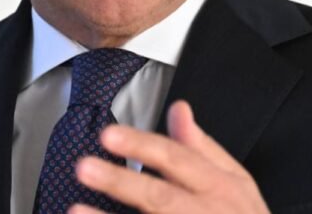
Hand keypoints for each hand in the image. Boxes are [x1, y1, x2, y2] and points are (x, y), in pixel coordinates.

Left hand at [69, 100, 270, 213]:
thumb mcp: (236, 180)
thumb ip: (203, 146)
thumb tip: (178, 108)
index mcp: (220, 187)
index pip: (177, 159)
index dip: (142, 146)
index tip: (108, 135)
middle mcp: (206, 213)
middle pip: (160, 198)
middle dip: (121, 183)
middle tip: (84, 167)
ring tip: (75, 210)